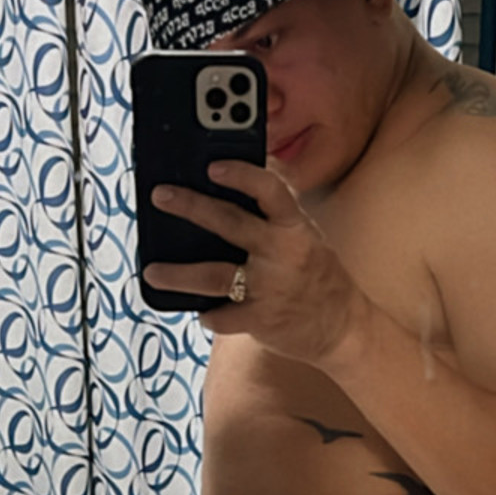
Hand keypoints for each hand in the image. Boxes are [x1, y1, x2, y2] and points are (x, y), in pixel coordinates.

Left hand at [148, 159, 366, 366]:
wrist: (343, 328)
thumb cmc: (317, 275)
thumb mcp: (306, 236)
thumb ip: (276, 213)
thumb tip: (234, 181)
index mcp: (295, 227)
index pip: (270, 190)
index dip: (241, 174)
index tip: (211, 166)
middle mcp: (283, 253)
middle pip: (230, 224)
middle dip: (191, 206)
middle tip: (161, 196)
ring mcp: (271, 288)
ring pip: (214, 276)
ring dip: (178, 274)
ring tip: (151, 271)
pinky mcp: (262, 320)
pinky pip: (222, 316)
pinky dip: (208, 314)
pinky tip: (201, 310)